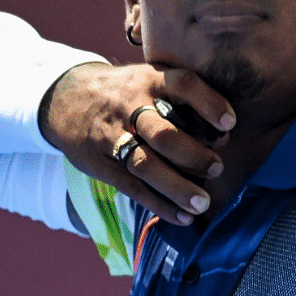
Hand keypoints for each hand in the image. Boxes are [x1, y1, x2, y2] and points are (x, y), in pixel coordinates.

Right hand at [39, 63, 235, 224]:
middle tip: (217, 168)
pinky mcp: (102, 163)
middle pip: (162, 134)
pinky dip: (158, 204)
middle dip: (193, 154)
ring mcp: (113, 136)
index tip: (229, 123)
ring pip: (145, 164)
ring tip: (202, 203)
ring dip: (176, 187)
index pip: (182, 85)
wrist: (66, 98)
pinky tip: (182, 217)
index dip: (208, 103)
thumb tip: (225, 130)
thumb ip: (182, 97)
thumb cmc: (127, 91)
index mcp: (151, 81)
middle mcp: (131, 107)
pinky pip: (131, 186)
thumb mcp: (150, 78)